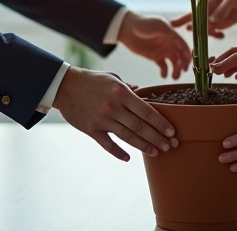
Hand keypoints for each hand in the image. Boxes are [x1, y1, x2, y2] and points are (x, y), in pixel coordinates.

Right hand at [53, 67, 178, 161]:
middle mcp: (114, 107)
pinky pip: (108, 144)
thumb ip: (128, 88)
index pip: (146, 111)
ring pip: (128, 136)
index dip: (161, 123)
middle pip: (141, 126)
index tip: (171, 132)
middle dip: (157, 137)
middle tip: (169, 146)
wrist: (65, 86)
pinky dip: (118, 152)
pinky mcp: (92, 129)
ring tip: (156, 152)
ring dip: (144, 146)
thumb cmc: (91, 80)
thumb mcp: (112, 78)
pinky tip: (128, 158)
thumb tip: (142, 94)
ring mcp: (103, 120)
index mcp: (121, 92)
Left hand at [117, 12, 191, 79]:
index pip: (183, 46)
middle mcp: (170, 43)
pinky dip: (165, 72)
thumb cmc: (144, 24)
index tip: (189, 63)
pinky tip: (163, 75)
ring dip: (175, 70)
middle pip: (180, 56)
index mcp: (173, 35)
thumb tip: (183, 43)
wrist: (127, 28)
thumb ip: (172, 34)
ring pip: (173, 62)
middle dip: (182, 64)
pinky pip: (163, 66)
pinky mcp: (155, 57)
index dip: (187, 54)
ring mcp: (162, 50)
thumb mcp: (160, 26)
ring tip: (174, 77)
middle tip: (181, 71)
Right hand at [169, 0, 236, 38]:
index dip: (182, 19)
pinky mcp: (221, 24)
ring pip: (205, 30)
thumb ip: (223, 9)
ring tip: (218, 34)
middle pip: (196, 23)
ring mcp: (214, 18)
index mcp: (207, 2)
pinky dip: (216, 36)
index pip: (193, 12)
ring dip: (207, 35)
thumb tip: (212, 22)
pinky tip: (222, 36)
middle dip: (194, 31)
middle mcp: (208, 11)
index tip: (172, 25)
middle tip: (193, 38)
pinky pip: (215, 32)